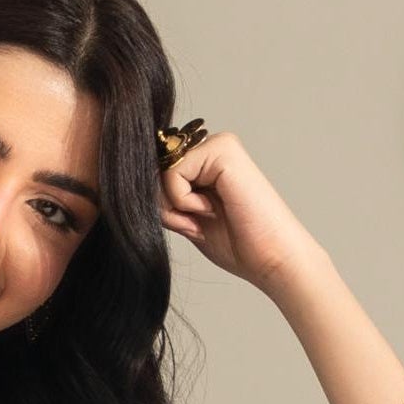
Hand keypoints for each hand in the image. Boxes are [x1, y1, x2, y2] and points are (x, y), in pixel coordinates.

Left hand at [158, 130, 308, 293]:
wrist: (273, 259)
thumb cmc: (238, 246)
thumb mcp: (187, 219)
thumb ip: (165, 197)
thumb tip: (131, 183)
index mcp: (207, 161)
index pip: (156, 174)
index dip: (164, 207)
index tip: (195, 224)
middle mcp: (213, 146)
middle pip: (155, 172)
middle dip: (167, 207)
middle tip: (202, 223)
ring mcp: (219, 144)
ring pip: (161, 172)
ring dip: (176, 207)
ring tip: (209, 217)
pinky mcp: (222, 149)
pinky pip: (172, 173)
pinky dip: (184, 202)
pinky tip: (213, 210)